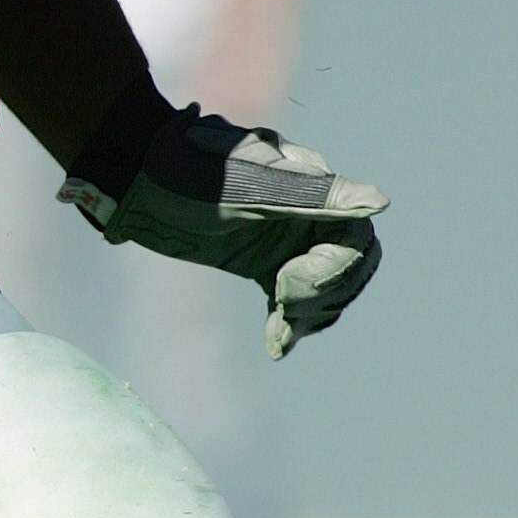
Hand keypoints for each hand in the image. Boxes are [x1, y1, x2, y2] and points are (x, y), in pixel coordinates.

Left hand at [60, 103, 386, 358]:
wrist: (136, 176)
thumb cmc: (190, 173)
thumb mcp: (251, 188)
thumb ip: (315, 198)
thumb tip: (381, 202)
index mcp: (312, 189)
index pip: (356, 239)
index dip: (336, 270)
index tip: (288, 285)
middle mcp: (307, 214)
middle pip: (348, 268)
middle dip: (325, 295)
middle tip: (284, 307)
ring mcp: (285, 239)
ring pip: (323, 288)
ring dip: (309, 314)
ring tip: (279, 329)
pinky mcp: (261, 261)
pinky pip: (291, 298)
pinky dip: (289, 323)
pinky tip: (276, 345)